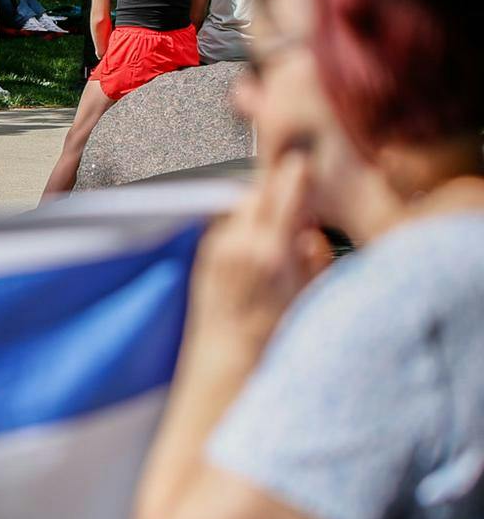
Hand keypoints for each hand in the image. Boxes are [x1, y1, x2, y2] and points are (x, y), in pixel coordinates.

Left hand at [185, 151, 329, 357]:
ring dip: (259, 208)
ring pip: (241, 208)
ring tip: (278, 226)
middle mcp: (239, 245)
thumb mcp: (309, 295)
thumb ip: (313, 256)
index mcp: (271, 253)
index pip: (285, 196)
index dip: (295, 173)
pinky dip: (243, 226)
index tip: (303, 160)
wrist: (227, 357)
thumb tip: (310, 230)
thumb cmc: (277, 334)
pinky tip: (257, 245)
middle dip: (275, 189)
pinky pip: (227, 226)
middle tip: (293, 191)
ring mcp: (217, 249)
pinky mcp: (205, 256)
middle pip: (257, 193)